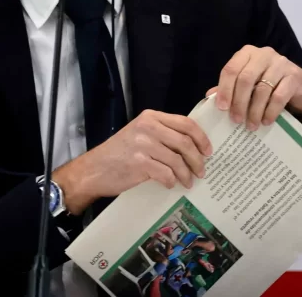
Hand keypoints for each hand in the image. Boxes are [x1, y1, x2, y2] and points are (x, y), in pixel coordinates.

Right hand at [52, 110, 212, 214]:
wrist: (93, 170)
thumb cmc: (119, 153)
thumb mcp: (140, 134)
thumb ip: (162, 133)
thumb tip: (192, 145)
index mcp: (150, 117)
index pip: (186, 123)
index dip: (201, 138)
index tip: (208, 151)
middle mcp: (148, 127)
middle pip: (185, 142)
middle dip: (197, 159)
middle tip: (201, 171)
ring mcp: (143, 144)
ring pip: (178, 160)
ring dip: (187, 174)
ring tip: (188, 181)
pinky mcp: (139, 163)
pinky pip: (166, 173)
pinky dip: (172, 181)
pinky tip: (171, 184)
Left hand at [206, 45, 301, 131]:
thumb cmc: (270, 85)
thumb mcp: (249, 85)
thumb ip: (231, 88)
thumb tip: (209, 97)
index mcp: (248, 54)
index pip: (231, 69)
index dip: (224, 89)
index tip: (222, 109)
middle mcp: (264, 54)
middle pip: (245, 79)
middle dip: (239, 102)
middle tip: (236, 120)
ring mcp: (280, 63)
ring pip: (262, 89)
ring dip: (254, 111)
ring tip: (251, 126)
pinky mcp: (294, 76)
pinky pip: (279, 96)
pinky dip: (270, 111)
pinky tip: (266, 122)